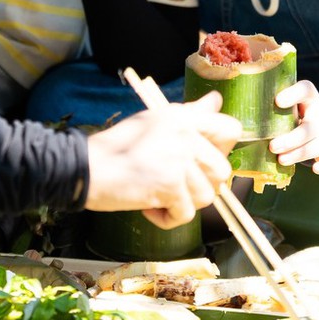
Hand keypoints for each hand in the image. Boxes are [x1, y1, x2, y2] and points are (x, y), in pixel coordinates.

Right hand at [84, 92, 241, 228]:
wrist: (87, 169)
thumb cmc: (116, 147)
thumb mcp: (154, 120)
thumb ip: (190, 114)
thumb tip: (216, 101)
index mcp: (184, 117)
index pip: (231, 129)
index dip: (222, 149)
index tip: (201, 160)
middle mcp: (186, 135)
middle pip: (221, 171)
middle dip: (200, 185)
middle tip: (173, 184)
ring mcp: (180, 160)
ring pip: (206, 196)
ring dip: (182, 203)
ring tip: (157, 193)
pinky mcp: (171, 185)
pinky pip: (185, 215)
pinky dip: (166, 218)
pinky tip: (148, 206)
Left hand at [268, 79, 318, 174]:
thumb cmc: (290, 113)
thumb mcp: (282, 102)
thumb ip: (262, 102)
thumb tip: (217, 102)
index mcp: (308, 97)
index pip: (306, 89)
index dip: (293, 94)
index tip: (277, 101)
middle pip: (311, 126)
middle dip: (292, 138)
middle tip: (273, 146)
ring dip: (300, 154)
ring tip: (281, 159)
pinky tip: (316, 170)